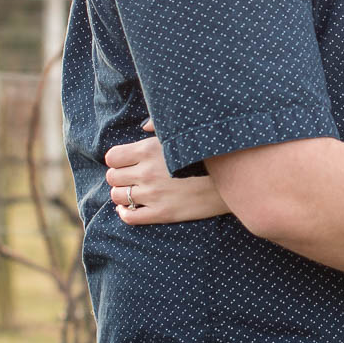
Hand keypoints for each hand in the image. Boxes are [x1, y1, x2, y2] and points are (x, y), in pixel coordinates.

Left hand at [103, 120, 230, 223]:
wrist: (231, 179)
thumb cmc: (205, 153)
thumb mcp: (182, 133)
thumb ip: (158, 126)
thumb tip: (142, 127)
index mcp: (148, 150)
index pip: (112, 157)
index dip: (117, 159)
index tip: (125, 161)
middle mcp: (146, 173)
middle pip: (113, 177)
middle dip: (119, 176)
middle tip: (130, 177)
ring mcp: (153, 195)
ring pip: (118, 196)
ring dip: (122, 193)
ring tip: (133, 191)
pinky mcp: (162, 213)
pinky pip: (129, 217)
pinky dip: (124, 212)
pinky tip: (131, 207)